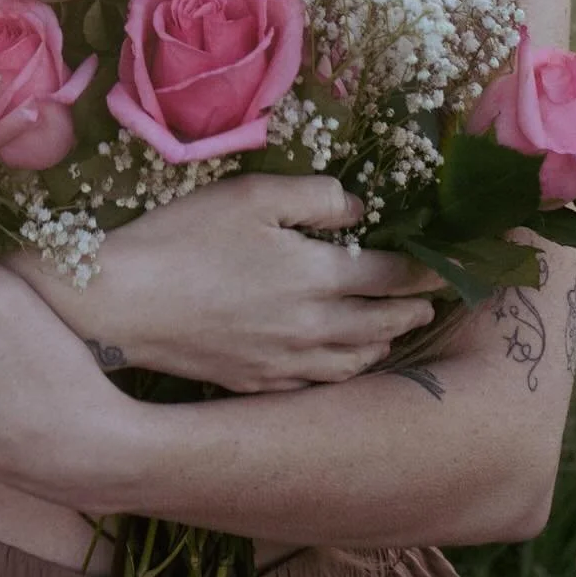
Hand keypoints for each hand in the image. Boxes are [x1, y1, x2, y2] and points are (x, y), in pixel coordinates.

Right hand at [63, 174, 441, 391]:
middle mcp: (313, 327)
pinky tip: (339, 362)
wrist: (125, 302)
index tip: (450, 268)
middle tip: (433, 303)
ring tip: (394, 332)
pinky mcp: (256, 381)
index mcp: (318, 277)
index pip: (391, 278)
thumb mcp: (251, 194)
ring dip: (383, 344)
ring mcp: (285, 361)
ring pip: (354, 360)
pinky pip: (318, 382)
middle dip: (412, 311)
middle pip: (380, 325)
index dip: (425, 272)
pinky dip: (343, 371)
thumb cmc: (186, 237)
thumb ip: (315, 197)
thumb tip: (360, 210)